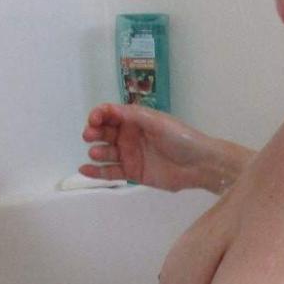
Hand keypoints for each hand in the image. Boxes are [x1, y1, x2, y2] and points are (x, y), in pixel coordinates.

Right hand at [79, 102, 217, 192]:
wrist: (198, 164)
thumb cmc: (180, 138)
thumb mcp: (157, 122)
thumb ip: (134, 116)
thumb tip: (111, 110)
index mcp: (136, 120)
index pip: (111, 114)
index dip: (99, 115)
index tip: (94, 120)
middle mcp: (129, 136)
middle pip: (104, 132)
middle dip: (94, 132)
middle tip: (90, 135)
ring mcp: (129, 155)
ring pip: (105, 152)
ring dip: (97, 151)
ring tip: (96, 153)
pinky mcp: (132, 173)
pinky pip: (110, 172)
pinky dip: (96, 171)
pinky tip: (85, 169)